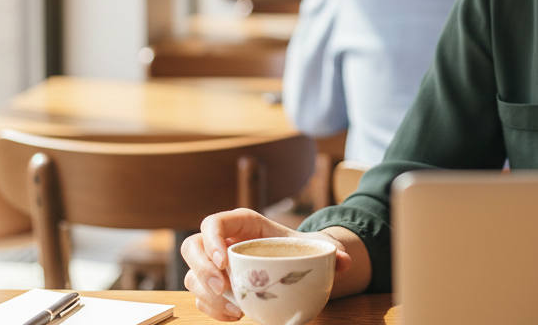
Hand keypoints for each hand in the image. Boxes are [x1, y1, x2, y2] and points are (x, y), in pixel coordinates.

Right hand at [181, 209, 352, 321]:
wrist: (295, 263)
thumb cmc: (299, 248)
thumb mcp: (317, 246)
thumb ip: (331, 251)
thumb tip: (345, 262)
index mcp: (242, 223)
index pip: (214, 222)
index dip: (211, 240)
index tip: (224, 261)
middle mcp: (223, 242)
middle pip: (192, 247)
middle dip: (201, 269)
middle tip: (223, 288)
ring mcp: (214, 265)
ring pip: (192, 276)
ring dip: (207, 295)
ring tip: (236, 309)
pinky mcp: (214, 286)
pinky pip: (201, 298)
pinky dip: (212, 309)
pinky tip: (235, 315)